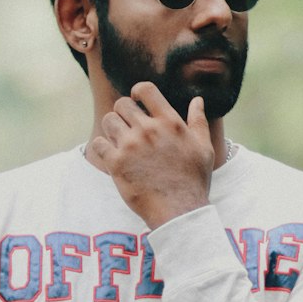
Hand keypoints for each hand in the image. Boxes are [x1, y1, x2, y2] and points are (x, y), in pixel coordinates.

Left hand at [87, 83, 213, 228]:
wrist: (179, 211)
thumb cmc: (194, 181)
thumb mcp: (204, 148)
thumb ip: (198, 121)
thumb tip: (198, 101)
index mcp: (170, 122)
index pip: (146, 89)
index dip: (138, 91)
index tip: (137, 100)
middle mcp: (148, 130)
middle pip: (122, 104)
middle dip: (124, 113)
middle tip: (128, 127)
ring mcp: (130, 146)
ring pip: (108, 121)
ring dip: (112, 129)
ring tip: (120, 141)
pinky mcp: (116, 164)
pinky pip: (98, 143)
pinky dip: (102, 147)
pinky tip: (111, 155)